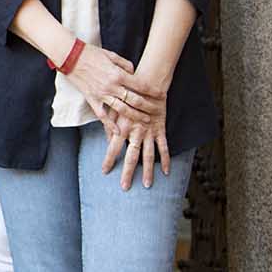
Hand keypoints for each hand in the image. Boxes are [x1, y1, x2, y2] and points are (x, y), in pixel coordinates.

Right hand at [65, 43, 163, 131]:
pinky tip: (118, 132)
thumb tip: (134, 72)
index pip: (140, 85)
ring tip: (145, 121)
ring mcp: (101, 94)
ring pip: (122, 110)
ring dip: (135, 117)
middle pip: (134, 100)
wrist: (70, 56)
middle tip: (157, 111)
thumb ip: (125, 65)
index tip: (161, 95)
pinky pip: (102, 115)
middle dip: (148, 107)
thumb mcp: (111, 55)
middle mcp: (112, 86)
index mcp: (118, 74)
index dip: (152, 91)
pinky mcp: (91, 99)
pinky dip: (110, 125)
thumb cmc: (90, 53)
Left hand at [101, 72, 171, 189]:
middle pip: (131, 156)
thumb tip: (106, 138)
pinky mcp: (160, 129)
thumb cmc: (126, 94)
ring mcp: (149, 132)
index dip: (109, 160)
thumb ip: (110, 124)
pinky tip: (166, 172)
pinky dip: (166, 159)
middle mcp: (136, 131)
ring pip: (149, 156)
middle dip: (128, 173)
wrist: (147, 84)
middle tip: (125, 187)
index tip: (104, 171)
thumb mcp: (115, 107)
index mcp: (122, 126)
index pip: (113, 147)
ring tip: (148, 185)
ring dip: (148, 171)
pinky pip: (163, 147)